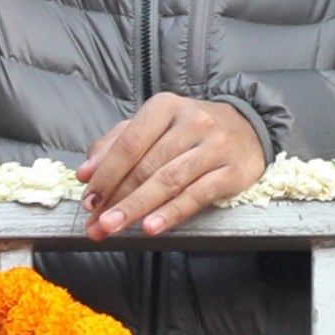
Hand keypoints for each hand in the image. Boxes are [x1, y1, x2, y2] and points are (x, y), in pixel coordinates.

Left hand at [76, 94, 266, 239]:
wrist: (249, 129)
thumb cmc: (190, 130)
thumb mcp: (154, 126)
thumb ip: (117, 144)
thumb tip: (85, 172)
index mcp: (165, 107)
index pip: (129, 143)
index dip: (106, 174)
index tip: (87, 200)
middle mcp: (192, 122)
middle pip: (146, 166)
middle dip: (116, 198)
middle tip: (94, 224)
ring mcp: (214, 146)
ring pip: (168, 181)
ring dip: (136, 208)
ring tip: (113, 227)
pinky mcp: (231, 171)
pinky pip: (196, 196)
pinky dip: (171, 213)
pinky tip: (152, 227)